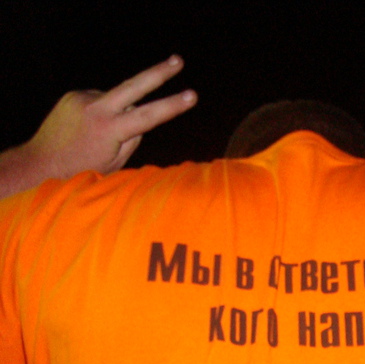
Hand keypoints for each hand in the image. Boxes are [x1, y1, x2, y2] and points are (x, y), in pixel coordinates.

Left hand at [25, 55, 196, 177]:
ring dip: (117, 114)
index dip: (173, 106)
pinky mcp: (73, 95)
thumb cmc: (81, 170)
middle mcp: (96, 108)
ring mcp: (82, 98)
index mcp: (110, 130)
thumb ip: (132, 139)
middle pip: (133, 86)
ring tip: (99, 137)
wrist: (39, 163)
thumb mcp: (114, 163)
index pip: (148, 116)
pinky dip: (101, 112)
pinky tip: (88, 129)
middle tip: (178, 60)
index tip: (192, 95)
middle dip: (158, 73)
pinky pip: (99, 101)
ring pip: (115, 101)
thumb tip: (141, 119)